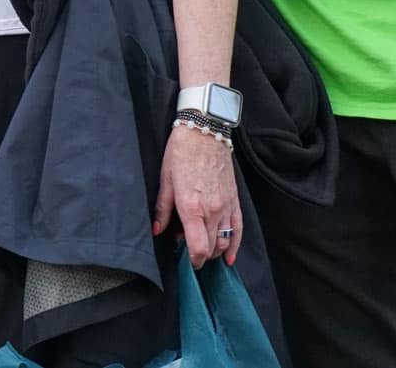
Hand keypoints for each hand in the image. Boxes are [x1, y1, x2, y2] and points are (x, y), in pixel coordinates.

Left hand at [154, 123, 240, 267]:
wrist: (204, 133)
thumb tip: (157, 231)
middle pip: (211, 248)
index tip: (187, 262)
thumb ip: (162, 210)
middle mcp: (212, 211)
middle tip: (189, 253)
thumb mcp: (165, 181)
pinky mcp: (234, 201)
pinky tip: (229, 257)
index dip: (193, 261)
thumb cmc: (181, 154)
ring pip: (225, 241)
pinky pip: (238, 230)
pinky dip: (234, 245)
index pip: (198, 248)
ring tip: (203, 251)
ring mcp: (226, 207)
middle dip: (200, 256)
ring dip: (214, 251)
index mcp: (191, 208)